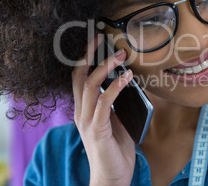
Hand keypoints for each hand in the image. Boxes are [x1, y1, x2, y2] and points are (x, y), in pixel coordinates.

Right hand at [72, 34, 134, 185]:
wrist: (112, 177)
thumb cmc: (115, 149)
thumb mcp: (116, 121)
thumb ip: (116, 104)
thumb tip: (127, 83)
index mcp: (84, 109)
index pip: (80, 77)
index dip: (85, 57)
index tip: (96, 40)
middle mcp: (81, 112)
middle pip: (79, 76)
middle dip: (89, 53)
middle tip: (101, 36)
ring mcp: (87, 121)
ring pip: (90, 85)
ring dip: (106, 67)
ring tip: (121, 56)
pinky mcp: (97, 130)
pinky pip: (104, 103)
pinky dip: (115, 87)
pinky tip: (127, 77)